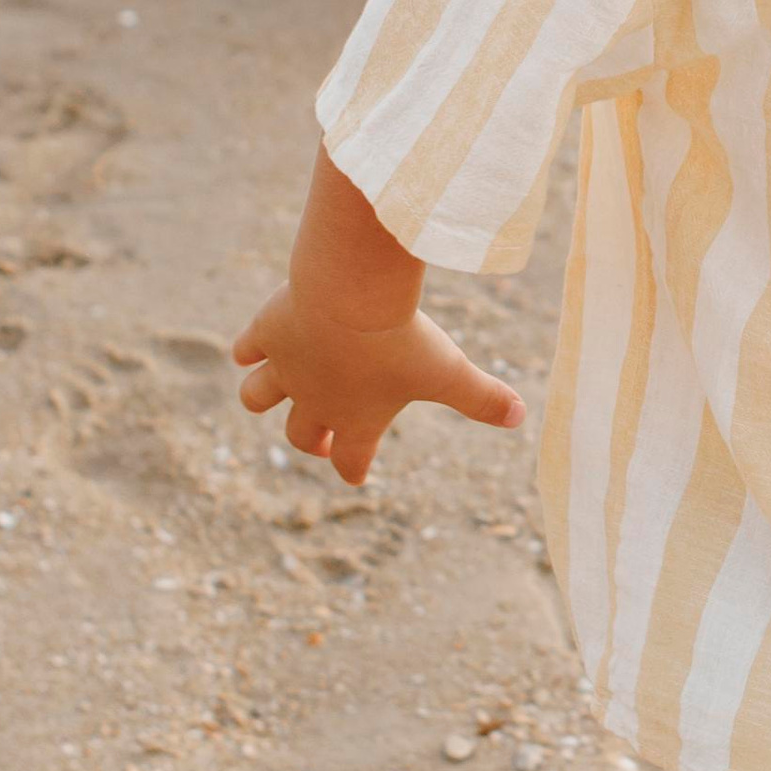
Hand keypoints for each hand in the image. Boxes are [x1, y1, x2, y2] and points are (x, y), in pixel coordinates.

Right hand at [233, 282, 522, 485]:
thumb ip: (482, 397)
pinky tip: (251, 349)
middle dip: (308, 440)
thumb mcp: (450, 370)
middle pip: (300, 434)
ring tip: (269, 392)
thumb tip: (522, 416)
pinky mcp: (268, 332)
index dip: (353, 467)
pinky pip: (247, 348)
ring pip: (257, 397)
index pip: (350, 459)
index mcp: (357, 418)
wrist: (352, 297)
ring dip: (261, 396)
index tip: (355, 472)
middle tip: (317, 439)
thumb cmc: (403, 341)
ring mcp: (286, 367)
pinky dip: (248, 350)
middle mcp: (314, 400)